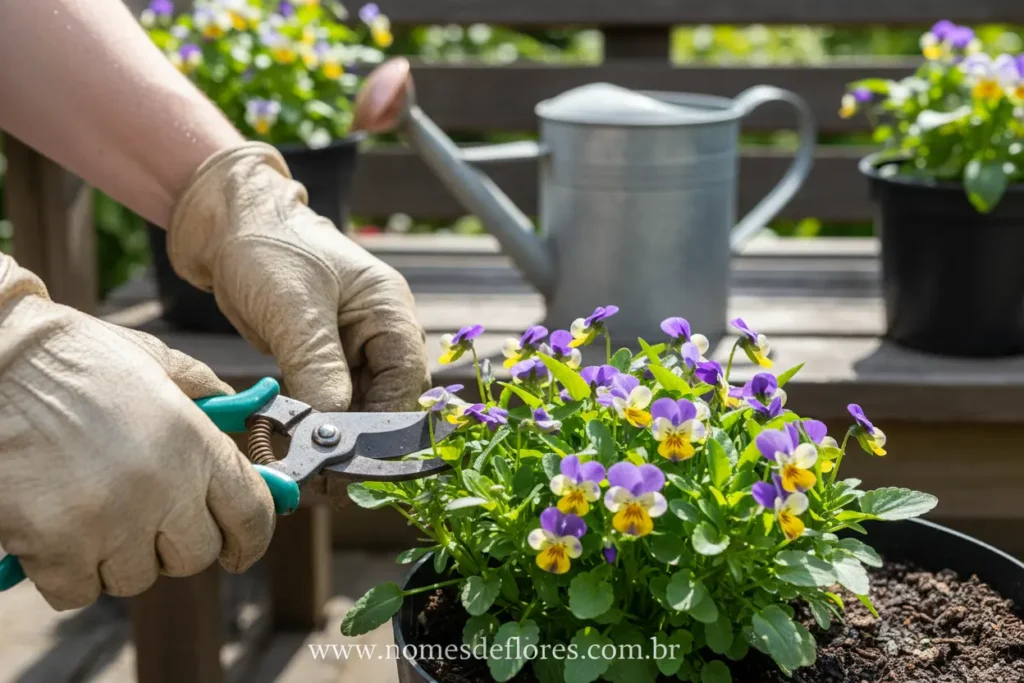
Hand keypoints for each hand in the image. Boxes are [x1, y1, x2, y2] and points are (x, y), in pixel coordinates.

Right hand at [0, 256, 274, 609]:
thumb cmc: (73, 358)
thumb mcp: (154, 361)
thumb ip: (203, 393)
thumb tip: (241, 414)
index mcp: (195, 443)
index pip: (252, 516)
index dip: (250, 538)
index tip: (239, 547)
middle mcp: (163, 488)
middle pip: (196, 556)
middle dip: (176, 542)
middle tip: (148, 516)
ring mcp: (110, 523)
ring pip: (136, 577)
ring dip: (119, 556)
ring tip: (93, 508)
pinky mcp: (54, 548)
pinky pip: (78, 591)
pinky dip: (67, 572)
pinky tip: (54, 529)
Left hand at [166, 143, 430, 501]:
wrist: (225, 222)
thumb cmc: (268, 247)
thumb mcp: (295, 309)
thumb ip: (318, 368)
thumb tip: (332, 428)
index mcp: (389, 311)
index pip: (406, 381)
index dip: (386, 426)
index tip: (354, 463)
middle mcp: (377, 331)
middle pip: (384, 400)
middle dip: (355, 439)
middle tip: (325, 478)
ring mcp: (349, 344)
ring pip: (353, 405)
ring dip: (328, 434)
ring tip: (301, 465)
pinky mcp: (318, 355)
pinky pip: (323, 398)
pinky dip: (307, 420)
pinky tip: (285, 439)